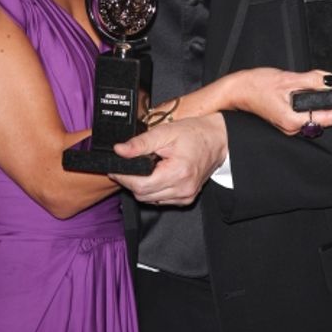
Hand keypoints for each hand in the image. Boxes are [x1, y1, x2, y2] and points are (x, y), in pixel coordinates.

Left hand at [110, 113, 227, 205]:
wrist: (217, 140)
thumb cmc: (194, 134)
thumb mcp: (165, 132)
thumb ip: (141, 143)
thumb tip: (119, 150)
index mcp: (178, 173)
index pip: (140, 185)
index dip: (123, 177)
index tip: (114, 168)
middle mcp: (183, 189)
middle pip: (143, 195)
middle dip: (130, 182)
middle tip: (125, 166)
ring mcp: (185, 196)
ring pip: (150, 199)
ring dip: (141, 186)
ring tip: (141, 168)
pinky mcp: (186, 198)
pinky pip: (161, 199)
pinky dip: (153, 190)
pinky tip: (155, 175)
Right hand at [233, 68, 331, 134]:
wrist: (235, 90)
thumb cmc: (254, 85)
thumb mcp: (286, 79)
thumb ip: (311, 80)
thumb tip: (331, 81)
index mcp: (294, 120)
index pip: (328, 117)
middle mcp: (293, 127)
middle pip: (325, 119)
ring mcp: (289, 124)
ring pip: (316, 116)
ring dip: (330, 108)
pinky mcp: (286, 118)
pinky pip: (308, 114)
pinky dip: (318, 106)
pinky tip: (324, 98)